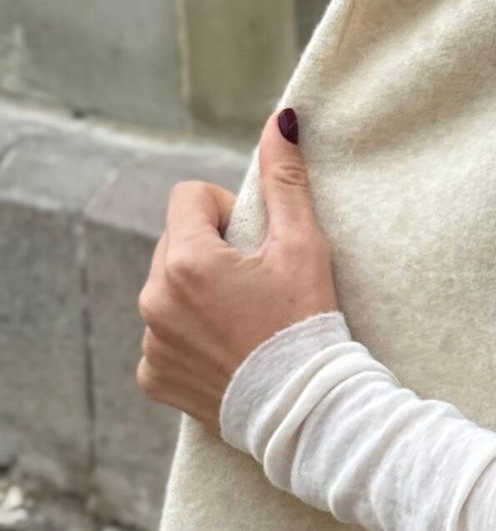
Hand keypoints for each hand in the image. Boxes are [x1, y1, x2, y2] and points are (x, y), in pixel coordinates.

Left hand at [136, 107, 339, 434]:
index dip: (227, 213)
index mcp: (186, 258)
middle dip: (211, 253)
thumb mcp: (304, 246)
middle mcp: (153, 297)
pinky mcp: (153, 377)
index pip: (188, 198)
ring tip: (245, 323)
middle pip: (176, 244)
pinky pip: (163, 339)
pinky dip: (190, 341)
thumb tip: (281, 119)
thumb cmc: (309, 323)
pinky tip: (228, 353)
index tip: (257, 245)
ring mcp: (150, 341)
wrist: (309, 410)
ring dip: (198, 296)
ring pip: (169, 290)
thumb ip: (285, 181)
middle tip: (257, 286)